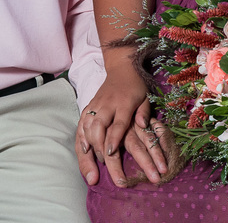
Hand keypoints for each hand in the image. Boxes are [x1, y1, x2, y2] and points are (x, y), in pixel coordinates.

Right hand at [75, 67, 167, 186]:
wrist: (122, 67)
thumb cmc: (137, 86)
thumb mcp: (146, 97)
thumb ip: (144, 111)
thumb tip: (143, 125)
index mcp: (125, 103)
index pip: (118, 122)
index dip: (114, 138)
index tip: (110, 152)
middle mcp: (109, 103)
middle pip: (99, 125)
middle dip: (98, 143)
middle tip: (103, 159)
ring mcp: (97, 103)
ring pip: (88, 123)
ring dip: (90, 140)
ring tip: (94, 156)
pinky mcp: (90, 104)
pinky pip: (82, 120)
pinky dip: (81, 134)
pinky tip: (84, 146)